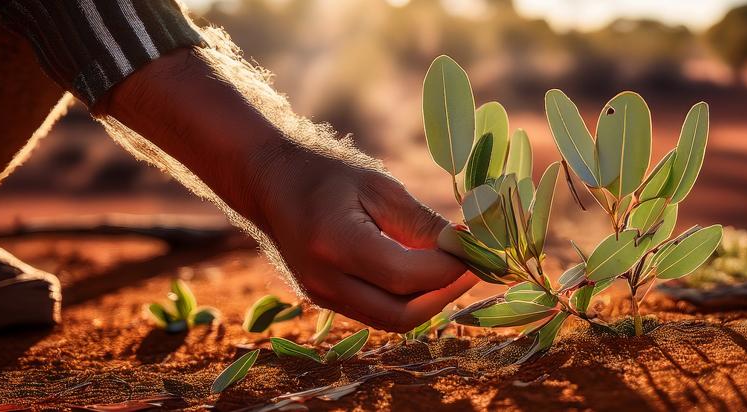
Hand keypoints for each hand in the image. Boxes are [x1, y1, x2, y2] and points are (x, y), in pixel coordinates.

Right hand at [254, 148, 476, 331]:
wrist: (269, 181)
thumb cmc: (326, 172)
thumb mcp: (379, 186)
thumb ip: (422, 223)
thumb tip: (467, 249)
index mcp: (336, 244)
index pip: (407, 276)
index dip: (450, 268)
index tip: (478, 249)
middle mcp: (324, 280)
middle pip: (400, 315)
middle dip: (444, 295)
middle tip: (472, 268)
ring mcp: (320, 295)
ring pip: (390, 320)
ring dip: (429, 302)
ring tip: (453, 270)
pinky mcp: (323, 299)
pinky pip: (375, 313)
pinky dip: (406, 300)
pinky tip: (425, 275)